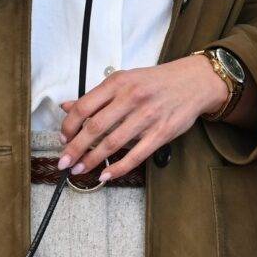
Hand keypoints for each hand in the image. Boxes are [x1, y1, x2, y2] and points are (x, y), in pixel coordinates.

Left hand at [60, 56, 227, 180]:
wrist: (194, 82)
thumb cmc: (156, 82)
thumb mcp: (125, 80)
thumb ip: (97, 96)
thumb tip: (66, 107)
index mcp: (118, 83)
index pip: (84, 106)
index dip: (69, 125)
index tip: (63, 138)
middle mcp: (131, 98)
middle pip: (95, 127)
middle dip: (75, 148)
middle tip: (64, 162)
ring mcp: (147, 117)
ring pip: (112, 143)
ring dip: (92, 160)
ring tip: (79, 170)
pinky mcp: (161, 133)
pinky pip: (135, 155)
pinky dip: (118, 168)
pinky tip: (105, 175)